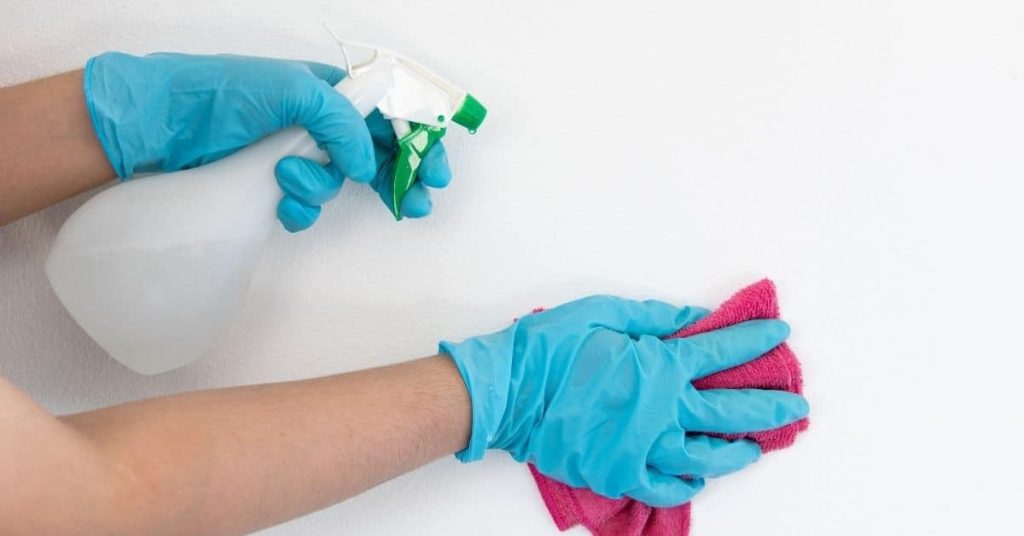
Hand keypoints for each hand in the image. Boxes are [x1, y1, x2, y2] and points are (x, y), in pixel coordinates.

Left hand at [83, 52, 451, 230]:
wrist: (158, 126)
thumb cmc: (223, 93)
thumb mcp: (292, 91)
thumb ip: (341, 124)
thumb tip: (366, 166)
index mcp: (330, 91)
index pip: (388, 115)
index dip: (417, 143)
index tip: (434, 171)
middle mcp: (318, 123)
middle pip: (375, 155)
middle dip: (396, 180)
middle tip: (415, 205)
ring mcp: (296, 155)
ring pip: (337, 184)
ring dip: (320, 189)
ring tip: (288, 181)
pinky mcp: (272, 186)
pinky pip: (305, 207)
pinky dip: (298, 209)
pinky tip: (278, 202)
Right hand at [441, 296, 809, 506]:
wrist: (509, 390)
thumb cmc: (552, 347)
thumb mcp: (604, 312)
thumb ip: (654, 317)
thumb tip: (692, 318)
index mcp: (660, 365)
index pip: (722, 351)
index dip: (754, 341)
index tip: (779, 334)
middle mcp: (663, 410)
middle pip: (733, 411)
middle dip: (771, 405)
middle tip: (796, 404)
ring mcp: (645, 447)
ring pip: (709, 456)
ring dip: (740, 451)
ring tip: (757, 447)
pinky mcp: (622, 474)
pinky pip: (667, 487)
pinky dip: (688, 484)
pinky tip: (700, 477)